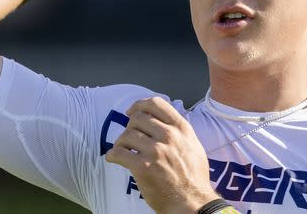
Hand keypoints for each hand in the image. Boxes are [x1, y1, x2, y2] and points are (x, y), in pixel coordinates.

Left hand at [105, 97, 219, 213]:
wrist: (192, 202)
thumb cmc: (194, 177)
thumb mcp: (194, 146)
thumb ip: (180, 131)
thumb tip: (164, 121)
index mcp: (181, 129)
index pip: (156, 103)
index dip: (139, 105)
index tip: (131, 112)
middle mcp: (169, 136)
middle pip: (138, 118)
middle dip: (130, 126)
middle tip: (129, 137)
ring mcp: (156, 151)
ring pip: (127, 134)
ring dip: (120, 142)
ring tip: (122, 150)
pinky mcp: (143, 167)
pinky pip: (119, 153)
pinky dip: (112, 155)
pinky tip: (114, 158)